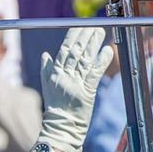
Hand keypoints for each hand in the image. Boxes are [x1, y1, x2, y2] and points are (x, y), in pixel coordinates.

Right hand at [37, 27, 113, 151]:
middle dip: (84, 36)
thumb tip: (45, 55)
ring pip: (84, 59)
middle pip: (75, 51)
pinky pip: (95, 74)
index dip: (72, 36)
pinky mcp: (86, 92)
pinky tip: (107, 50)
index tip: (79, 25)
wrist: (60, 126)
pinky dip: (101, 61)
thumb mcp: (47, 86)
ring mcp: (75, 83)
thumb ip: (46, 69)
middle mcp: (64, 76)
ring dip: (93, 44)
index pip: (64, 50)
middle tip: (93, 25)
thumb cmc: (55, 107)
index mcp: (54, 73)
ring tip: (100, 32)